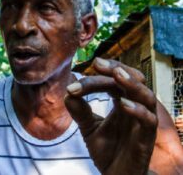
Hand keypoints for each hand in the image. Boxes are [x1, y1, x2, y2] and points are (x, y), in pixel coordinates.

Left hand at [64, 58, 157, 174]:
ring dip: (132, 84)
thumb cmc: (107, 151)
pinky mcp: (146, 139)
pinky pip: (148, 121)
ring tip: (117, 74)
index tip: (90, 65)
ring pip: (147, 97)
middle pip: (135, 81)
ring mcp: (141, 123)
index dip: (104, 72)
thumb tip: (67, 94)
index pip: (115, 81)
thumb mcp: (89, 129)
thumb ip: (80, 112)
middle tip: (99, 63)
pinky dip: (137, 110)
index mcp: (121, 103)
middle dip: (118, 69)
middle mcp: (134, 109)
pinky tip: (121, 104)